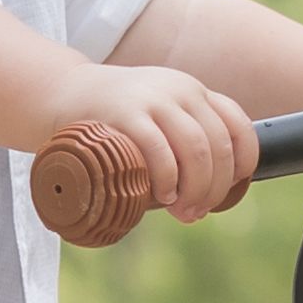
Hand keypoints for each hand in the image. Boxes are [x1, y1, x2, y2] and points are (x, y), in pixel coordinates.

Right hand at [43, 63, 258, 221]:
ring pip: (197, 148)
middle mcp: (181, 90)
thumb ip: (179, 139)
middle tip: (195, 212)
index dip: (243, 163)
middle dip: (215, 188)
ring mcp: (153, 98)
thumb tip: (205, 194)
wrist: (59, 92)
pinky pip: (160, 149)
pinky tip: (162, 195)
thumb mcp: (155, 116)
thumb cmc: (110, 119)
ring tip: (181, 210)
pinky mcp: (125, 112)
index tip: (229, 190)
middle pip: (220, 145)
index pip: (238, 125)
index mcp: (193, 92)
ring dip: (196, 188)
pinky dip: (168, 179)